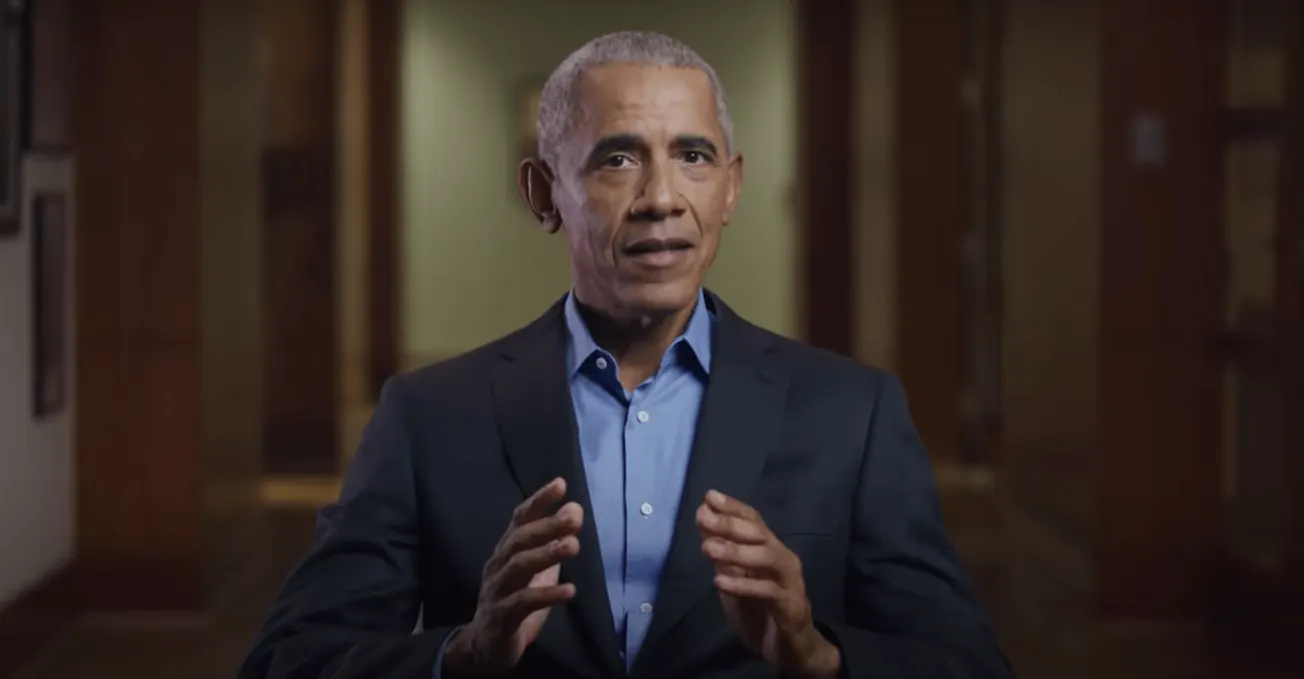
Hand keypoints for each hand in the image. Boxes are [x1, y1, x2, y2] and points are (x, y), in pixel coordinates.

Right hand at [443, 477, 582, 674]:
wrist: (485, 646)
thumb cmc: (515, 601)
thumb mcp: (535, 570)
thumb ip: (552, 543)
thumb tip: (574, 511)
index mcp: (506, 551)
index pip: (520, 519)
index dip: (539, 500)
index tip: (560, 484)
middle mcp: (498, 565)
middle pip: (520, 539)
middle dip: (547, 526)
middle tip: (575, 516)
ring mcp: (497, 590)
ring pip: (518, 567)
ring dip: (547, 554)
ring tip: (574, 546)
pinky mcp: (501, 617)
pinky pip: (522, 603)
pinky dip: (547, 595)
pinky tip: (569, 591)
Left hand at [697, 490, 841, 678]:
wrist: (791, 650)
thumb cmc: (762, 612)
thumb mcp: (735, 580)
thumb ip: (722, 554)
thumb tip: (703, 522)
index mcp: (769, 550)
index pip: (753, 521)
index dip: (733, 507)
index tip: (709, 497)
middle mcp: (783, 559)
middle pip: (759, 534)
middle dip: (730, 523)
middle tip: (702, 518)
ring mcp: (790, 582)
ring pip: (767, 557)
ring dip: (736, 551)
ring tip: (707, 548)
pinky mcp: (792, 606)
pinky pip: (768, 591)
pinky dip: (743, 585)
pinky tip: (720, 581)